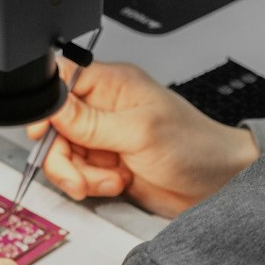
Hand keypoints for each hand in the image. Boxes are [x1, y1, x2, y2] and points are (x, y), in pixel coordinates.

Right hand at [26, 60, 258, 217]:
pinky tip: (115, 183)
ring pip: (64, 154)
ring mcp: (105, 137)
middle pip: (56, 125)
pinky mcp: (107, 163)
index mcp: (113, 84)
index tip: (47, 131)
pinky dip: (91, 184)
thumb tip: (53, 108)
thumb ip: (91, 122)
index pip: (62, 80)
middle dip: (63, 154)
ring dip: (80, 174)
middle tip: (78, 172)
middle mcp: (105, 108)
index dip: (47, 106)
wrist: (218, 184)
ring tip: (108, 179)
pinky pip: (79, 173)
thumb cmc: (195, 146)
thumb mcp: (139, 131)